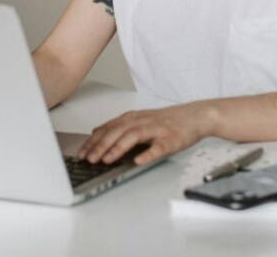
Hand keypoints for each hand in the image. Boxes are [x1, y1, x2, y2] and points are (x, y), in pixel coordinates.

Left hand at [77, 103, 211, 165]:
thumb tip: (96, 133)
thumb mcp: (140, 119)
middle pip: (118, 131)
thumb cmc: (168, 121)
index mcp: (134, 118)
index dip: (93, 141)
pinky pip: (158, 147)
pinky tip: (138, 161)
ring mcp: (157, 130)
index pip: (108, 128)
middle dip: (101, 145)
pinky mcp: (171, 139)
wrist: (195, 116)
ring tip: (107, 159)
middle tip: (89, 159)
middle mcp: (143, 121)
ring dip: (118, 148)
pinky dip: (147, 154)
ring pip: (134, 136)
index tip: (81, 153)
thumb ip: (119, 126)